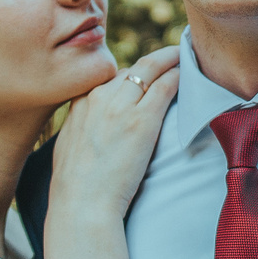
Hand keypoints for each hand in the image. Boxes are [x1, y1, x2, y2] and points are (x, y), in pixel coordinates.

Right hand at [52, 45, 182, 215]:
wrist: (82, 204)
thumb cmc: (76, 186)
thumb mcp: (68, 145)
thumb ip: (82, 126)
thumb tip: (91, 127)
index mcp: (79, 102)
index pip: (110, 77)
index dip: (131, 74)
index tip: (145, 73)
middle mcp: (98, 97)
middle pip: (131, 69)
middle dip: (154, 61)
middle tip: (172, 55)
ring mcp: (121, 106)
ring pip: (150, 69)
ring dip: (169, 60)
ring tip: (185, 57)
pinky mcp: (142, 120)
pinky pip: (165, 86)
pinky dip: (178, 75)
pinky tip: (188, 73)